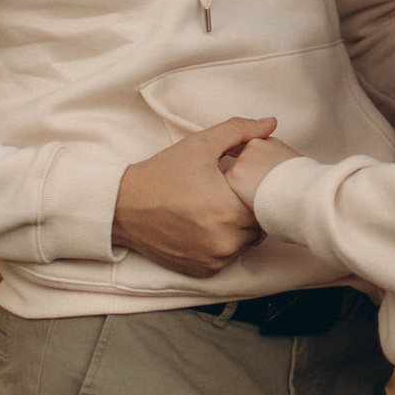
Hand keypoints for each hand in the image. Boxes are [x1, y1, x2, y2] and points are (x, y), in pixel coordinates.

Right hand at [112, 118, 277, 275]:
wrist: (124, 207)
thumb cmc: (163, 174)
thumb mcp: (200, 144)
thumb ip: (239, 131)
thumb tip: (271, 123)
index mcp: (229, 210)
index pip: (266, 204)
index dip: (259, 191)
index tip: (245, 183)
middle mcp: (225, 241)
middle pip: (258, 226)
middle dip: (249, 210)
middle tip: (231, 194)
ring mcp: (214, 260)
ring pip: (245, 244)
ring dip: (239, 229)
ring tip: (220, 209)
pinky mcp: (203, 271)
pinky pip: (227, 258)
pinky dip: (223, 244)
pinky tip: (208, 226)